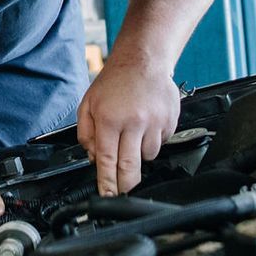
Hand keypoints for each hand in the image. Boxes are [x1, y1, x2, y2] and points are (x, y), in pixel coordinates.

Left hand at [76, 54, 179, 196]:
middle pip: (131, 166)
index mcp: (110, 118)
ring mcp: (154, 122)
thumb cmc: (115, 81)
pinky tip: (146, 125)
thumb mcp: (88, 103)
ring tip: (133, 135)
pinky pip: (161, 143)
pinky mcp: (170, 121)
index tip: (108, 196)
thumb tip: (93, 157)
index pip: (107, 160)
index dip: (107, 183)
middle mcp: (133, 122)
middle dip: (126, 185)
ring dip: (139, 154)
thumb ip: (86, 132)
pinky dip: (152, 141)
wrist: (143, 60)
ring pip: (148, 156)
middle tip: (123, 192)